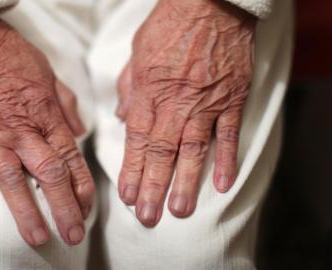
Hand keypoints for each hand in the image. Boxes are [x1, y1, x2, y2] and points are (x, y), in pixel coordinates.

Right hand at [0, 13, 94, 245]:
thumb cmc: (8, 53)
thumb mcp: (48, 72)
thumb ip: (65, 104)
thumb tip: (78, 131)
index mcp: (45, 115)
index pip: (70, 159)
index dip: (81, 188)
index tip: (88, 208)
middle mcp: (20, 131)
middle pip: (48, 176)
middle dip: (64, 209)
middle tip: (73, 235)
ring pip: (11, 182)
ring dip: (26, 214)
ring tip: (38, 239)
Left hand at [116, 0, 255, 225]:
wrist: (210, 2)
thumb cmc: (170, 24)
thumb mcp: (137, 52)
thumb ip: (129, 88)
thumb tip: (124, 117)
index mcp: (150, 91)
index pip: (138, 140)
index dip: (132, 171)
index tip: (127, 195)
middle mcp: (176, 102)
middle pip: (162, 152)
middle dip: (153, 187)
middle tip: (147, 216)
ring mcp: (207, 102)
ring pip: (193, 150)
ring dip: (186, 182)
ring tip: (178, 210)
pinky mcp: (233, 98)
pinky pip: (230, 134)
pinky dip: (227, 160)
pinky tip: (223, 185)